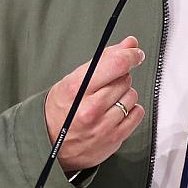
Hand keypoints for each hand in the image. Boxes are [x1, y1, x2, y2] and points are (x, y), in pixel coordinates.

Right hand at [44, 35, 146, 171]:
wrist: (50, 143)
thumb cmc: (61, 109)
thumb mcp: (74, 79)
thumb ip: (104, 59)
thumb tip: (129, 44)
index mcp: (77, 89)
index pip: (115, 65)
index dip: (130, 55)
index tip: (135, 53)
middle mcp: (90, 108)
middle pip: (124, 80)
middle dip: (119, 78)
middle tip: (106, 85)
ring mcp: (103, 125)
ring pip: (132, 96)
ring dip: (124, 95)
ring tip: (108, 101)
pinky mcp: (114, 139)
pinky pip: (137, 114)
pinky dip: (131, 110)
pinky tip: (116, 112)